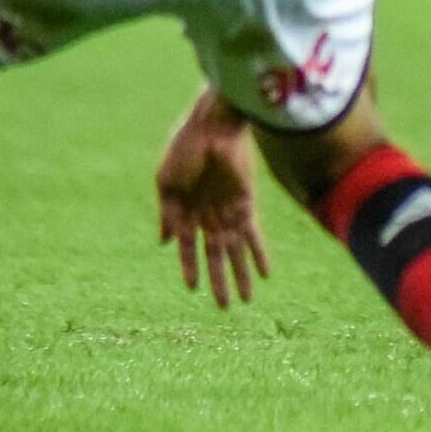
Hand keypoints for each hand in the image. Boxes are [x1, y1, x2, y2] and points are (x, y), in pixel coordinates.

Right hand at [156, 93, 270, 306]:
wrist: (212, 123)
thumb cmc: (184, 147)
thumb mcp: (166, 180)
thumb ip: (167, 212)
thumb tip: (166, 243)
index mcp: (186, 208)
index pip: (190, 246)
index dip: (190, 267)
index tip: (192, 289)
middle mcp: (209, 213)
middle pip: (216, 254)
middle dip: (219, 280)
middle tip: (224, 307)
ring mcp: (228, 208)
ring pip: (235, 250)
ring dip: (240, 274)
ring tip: (245, 300)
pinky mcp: (246, 202)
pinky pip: (254, 234)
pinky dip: (259, 254)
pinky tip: (264, 274)